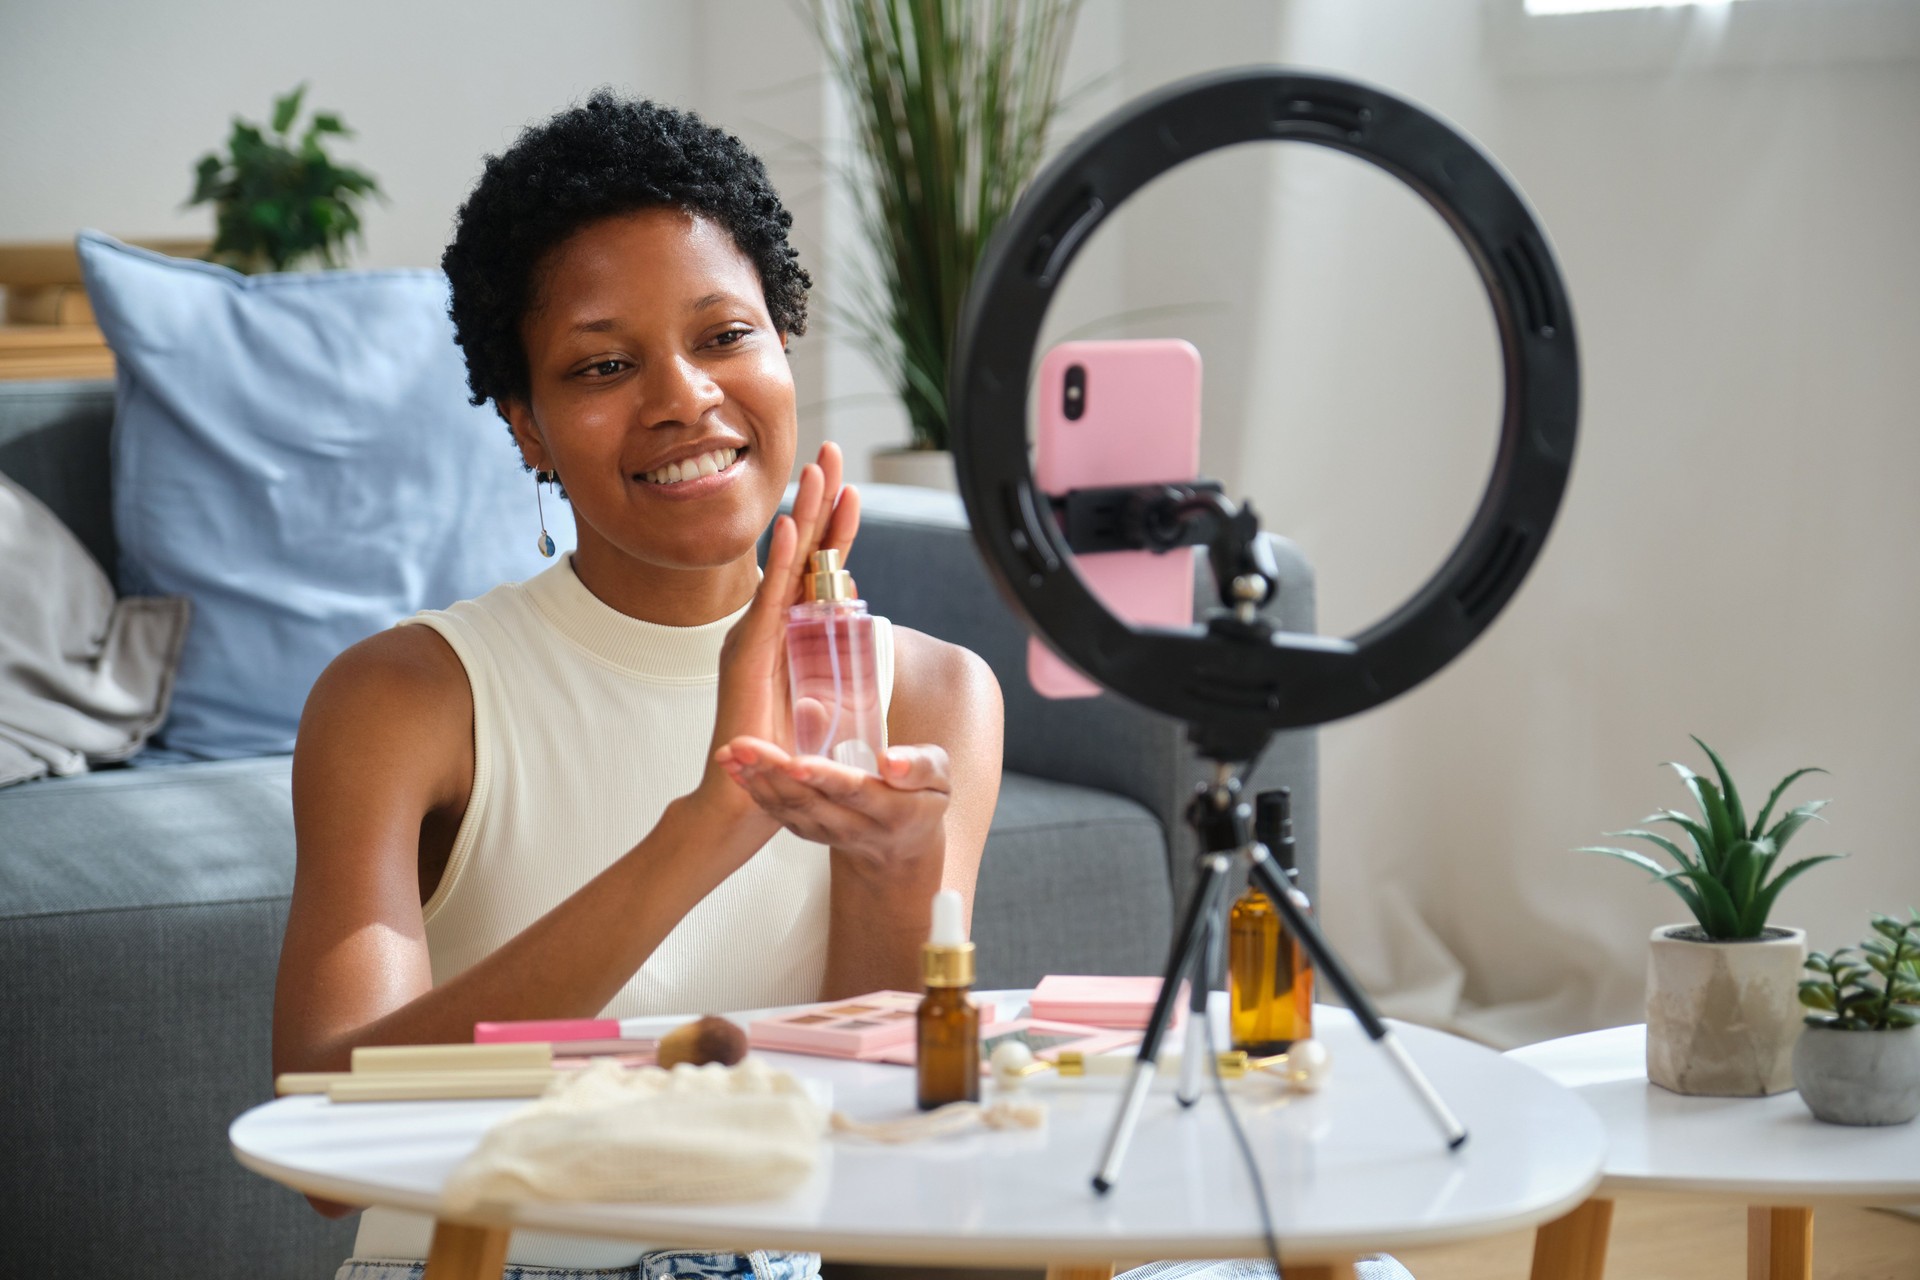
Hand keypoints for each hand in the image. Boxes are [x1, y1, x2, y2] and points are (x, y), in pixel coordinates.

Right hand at [700, 443, 859, 813]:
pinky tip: (787, 528)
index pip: (813, 568)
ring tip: (817, 470)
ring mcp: (752, 635)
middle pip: (799, 551)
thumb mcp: (811, 699)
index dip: (833, 525)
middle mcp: (764, 624)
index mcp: (782, 631)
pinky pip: (768, 599)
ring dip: (803, 514)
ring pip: (784, 564)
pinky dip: (778, 562)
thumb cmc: (776, 755)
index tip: (850, 484)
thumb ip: (822, 668)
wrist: (743, 798)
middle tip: (832, 451)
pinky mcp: (747, 654)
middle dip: (818, 499)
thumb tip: (842, 638)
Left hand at [717, 738, 950, 876]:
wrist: (903, 847)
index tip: (798, 762)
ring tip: (733, 750)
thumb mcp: (940, 778)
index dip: (824, 778)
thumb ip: (920, 766)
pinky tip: (732, 765)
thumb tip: (890, 759)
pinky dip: (752, 788)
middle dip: (774, 773)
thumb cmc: (921, 799)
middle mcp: (854, 827)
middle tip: (745, 746)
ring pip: (788, 809)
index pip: (854, 792)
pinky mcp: (807, 831)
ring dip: (756, 779)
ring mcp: (826, 833)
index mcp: (891, 811)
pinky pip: (777, 812)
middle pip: (810, 801)